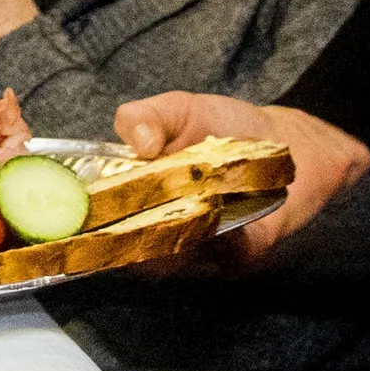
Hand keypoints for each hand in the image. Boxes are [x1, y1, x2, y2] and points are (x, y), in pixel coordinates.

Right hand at [108, 91, 369, 271]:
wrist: (287, 145)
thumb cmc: (224, 128)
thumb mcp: (179, 109)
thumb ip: (144, 116)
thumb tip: (137, 144)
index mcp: (130, 198)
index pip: (91, 223)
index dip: (82, 222)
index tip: (84, 207)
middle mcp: (154, 231)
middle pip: (123, 251)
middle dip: (128, 231)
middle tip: (146, 200)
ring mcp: (194, 250)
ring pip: (168, 262)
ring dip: (176, 233)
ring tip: (194, 199)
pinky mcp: (234, 258)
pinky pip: (221, 259)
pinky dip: (225, 239)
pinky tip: (233, 217)